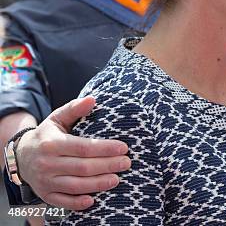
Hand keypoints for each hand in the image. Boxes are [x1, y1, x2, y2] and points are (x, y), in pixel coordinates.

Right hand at [16, 96, 130, 209]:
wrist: (21, 155)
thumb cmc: (47, 135)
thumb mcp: (57, 118)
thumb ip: (74, 108)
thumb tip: (92, 99)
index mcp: (52, 144)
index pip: (83, 147)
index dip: (104, 148)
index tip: (123, 147)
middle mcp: (47, 164)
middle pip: (82, 167)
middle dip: (107, 165)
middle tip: (126, 163)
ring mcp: (45, 181)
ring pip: (74, 186)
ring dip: (97, 184)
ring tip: (116, 179)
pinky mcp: (45, 195)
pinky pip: (62, 202)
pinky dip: (76, 203)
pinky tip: (92, 200)